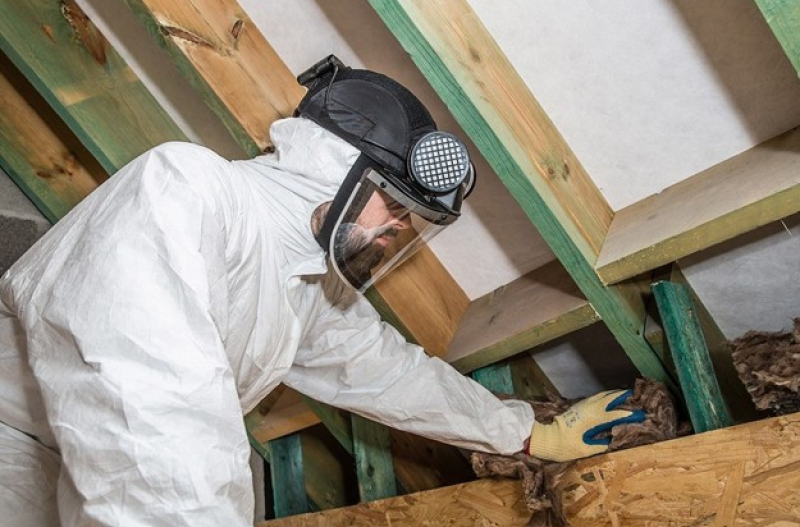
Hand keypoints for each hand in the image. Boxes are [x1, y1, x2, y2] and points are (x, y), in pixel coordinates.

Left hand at [527, 389, 644, 461]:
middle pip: (609, 398)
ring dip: (614, 394)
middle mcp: (589, 408)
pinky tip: (609, 397)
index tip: (642, 414)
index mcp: (592, 419)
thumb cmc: (564, 446)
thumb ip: (600, 445)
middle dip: (623, 396)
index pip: (615, 415)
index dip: (629, 415)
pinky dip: (606, 395)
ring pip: (602, 395)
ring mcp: (583, 405)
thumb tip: (613, 441)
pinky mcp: (578, 406)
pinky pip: (596, 397)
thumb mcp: (584, 450)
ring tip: (626, 394)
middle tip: (637, 395)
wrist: (546, 438)